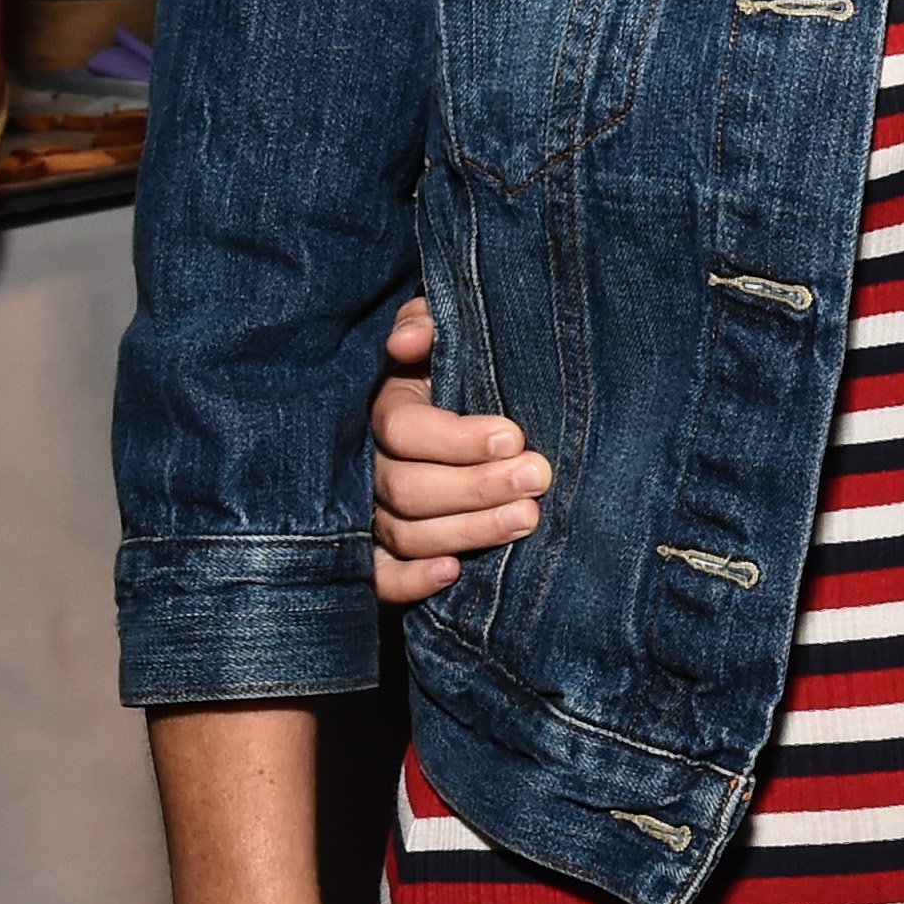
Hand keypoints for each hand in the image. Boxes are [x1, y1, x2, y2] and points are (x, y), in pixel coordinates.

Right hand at [366, 300, 550, 604]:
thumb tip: (408, 341)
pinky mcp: (379, 555)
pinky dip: (410, 581)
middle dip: (477, 487)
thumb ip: (428, 322)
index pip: (402, 428)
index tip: (514, 436)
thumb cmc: (456, 368)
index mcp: (382, 407)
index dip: (456, 438)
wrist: (467, 411)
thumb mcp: (444, 332)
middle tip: (538, 480)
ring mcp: (368, 513)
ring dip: (466, 531)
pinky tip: (453, 573)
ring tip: (527, 519)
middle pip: (406, 487)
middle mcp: (366, 464)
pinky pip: (380, 578)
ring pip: (403, 533)